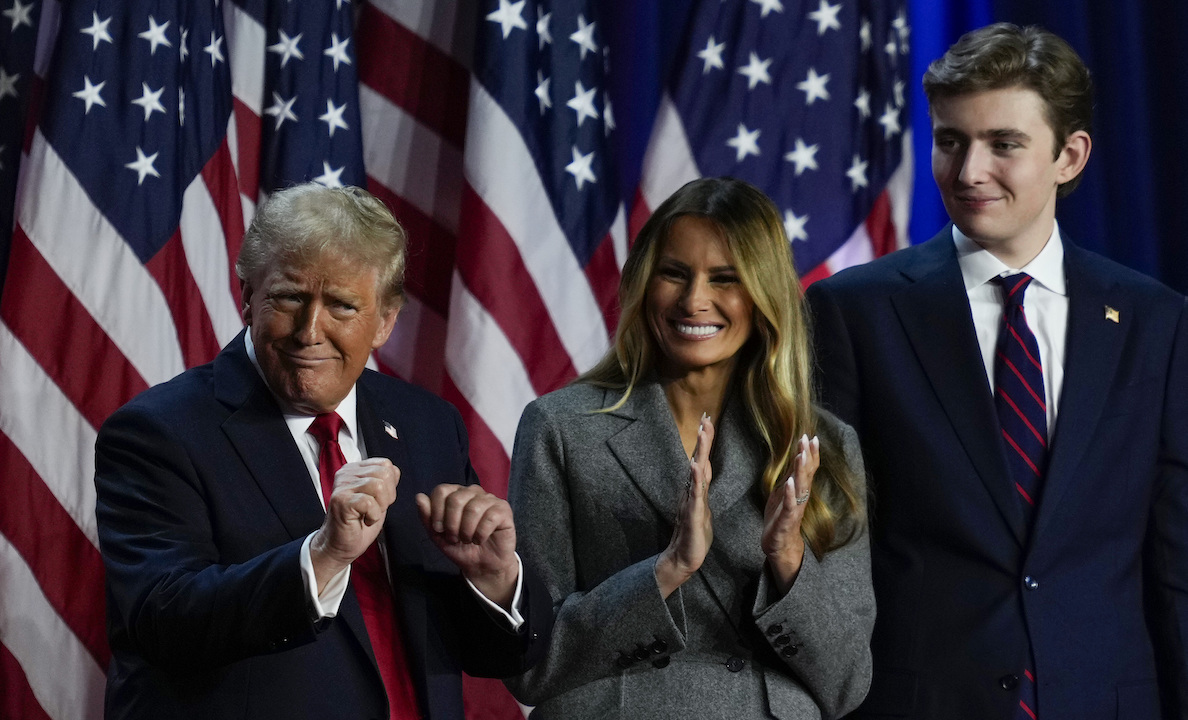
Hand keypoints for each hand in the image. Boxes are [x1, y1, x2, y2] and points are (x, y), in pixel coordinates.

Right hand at [310, 458, 399, 592]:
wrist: (340, 545)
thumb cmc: (359, 523)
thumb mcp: (378, 498)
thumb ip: (385, 481)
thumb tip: (394, 470)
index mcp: (355, 470)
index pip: (386, 464)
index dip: (391, 485)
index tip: (379, 500)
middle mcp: (346, 474)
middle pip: (384, 473)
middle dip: (387, 496)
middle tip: (374, 509)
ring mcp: (342, 486)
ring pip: (378, 486)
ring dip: (380, 506)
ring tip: (369, 514)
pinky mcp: (340, 501)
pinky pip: (369, 502)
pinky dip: (373, 515)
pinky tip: (364, 520)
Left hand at [415, 484, 518, 609]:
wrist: (480, 565)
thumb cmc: (459, 547)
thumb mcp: (437, 535)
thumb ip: (427, 516)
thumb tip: (419, 496)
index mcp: (455, 494)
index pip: (441, 490)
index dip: (436, 512)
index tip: (439, 529)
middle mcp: (473, 492)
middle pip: (456, 498)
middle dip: (451, 524)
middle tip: (454, 538)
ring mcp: (489, 499)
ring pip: (473, 508)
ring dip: (466, 531)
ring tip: (468, 540)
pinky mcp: (504, 510)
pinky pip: (490, 517)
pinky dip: (481, 534)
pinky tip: (480, 539)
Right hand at [656, 414, 715, 598]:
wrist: (683, 558)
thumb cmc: (694, 535)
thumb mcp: (701, 507)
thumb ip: (701, 487)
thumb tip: (702, 469)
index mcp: (698, 490)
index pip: (703, 461)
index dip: (706, 442)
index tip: (707, 420)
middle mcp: (692, 492)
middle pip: (698, 461)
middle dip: (703, 440)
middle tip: (705, 418)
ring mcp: (691, 502)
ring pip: (696, 473)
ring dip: (699, 453)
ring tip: (701, 435)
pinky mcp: (691, 515)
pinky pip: (694, 495)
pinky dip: (695, 480)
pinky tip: (695, 467)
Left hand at [761, 435, 818, 594]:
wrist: (779, 545)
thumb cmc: (781, 517)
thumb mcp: (785, 493)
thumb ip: (791, 476)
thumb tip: (796, 457)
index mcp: (799, 490)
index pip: (807, 468)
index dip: (811, 453)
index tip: (812, 436)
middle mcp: (800, 497)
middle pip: (806, 474)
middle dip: (807, 456)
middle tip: (808, 439)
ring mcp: (795, 508)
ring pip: (800, 487)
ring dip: (801, 470)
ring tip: (801, 455)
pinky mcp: (786, 519)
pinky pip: (790, 505)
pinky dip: (789, 493)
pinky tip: (789, 481)